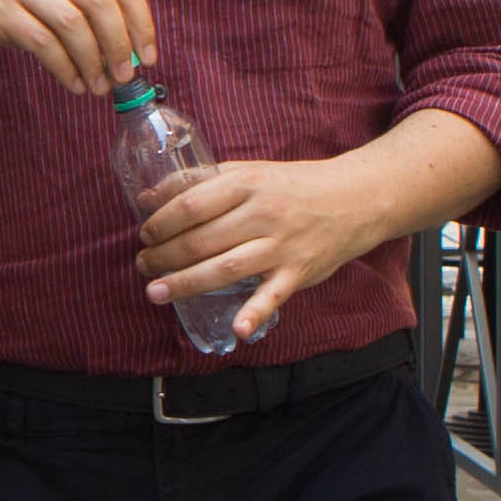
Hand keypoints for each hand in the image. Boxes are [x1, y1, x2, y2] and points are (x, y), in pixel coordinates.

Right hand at [0, 0, 156, 96]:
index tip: (149, 56)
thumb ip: (79, 10)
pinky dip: (63, 67)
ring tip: (97, 88)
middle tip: (125, 76)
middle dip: (120, 44)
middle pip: (101, 3)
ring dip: (92, 60)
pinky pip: (41, 41)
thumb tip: (120, 51)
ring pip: (73, 22)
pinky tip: (71, 84)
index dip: (142, 23)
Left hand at [134, 154, 394, 343]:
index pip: (192, 204)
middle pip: (202, 240)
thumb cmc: (292, 186)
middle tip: (144, 265)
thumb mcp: (248, 172)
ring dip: (186, 283)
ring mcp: (282, 245)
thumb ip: (199, 181)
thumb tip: (147, 197)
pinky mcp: (298, 272)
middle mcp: (264, 213)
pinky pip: (273, 296)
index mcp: (248, 183)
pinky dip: (256, 314)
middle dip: (164, 256)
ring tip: (156, 291)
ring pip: (226, 268)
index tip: (145, 234)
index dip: (161, 222)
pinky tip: (237, 329)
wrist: (356, 198)